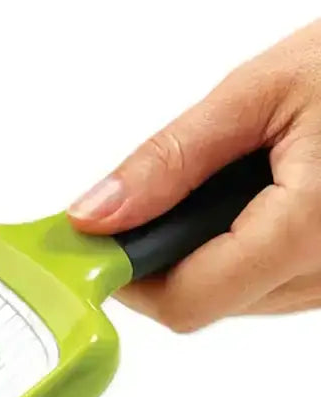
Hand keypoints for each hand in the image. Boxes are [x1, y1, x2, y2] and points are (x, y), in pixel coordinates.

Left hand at [67, 20, 320, 332]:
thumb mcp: (259, 92)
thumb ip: (170, 161)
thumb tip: (95, 214)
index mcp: (307, 231)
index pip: (185, 301)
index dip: (129, 276)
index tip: (98, 238)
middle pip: (199, 303)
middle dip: (159, 257)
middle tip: (152, 198)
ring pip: (226, 299)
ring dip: (196, 254)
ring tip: (218, 185)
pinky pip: (259, 285)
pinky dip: (232, 251)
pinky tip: (248, 201)